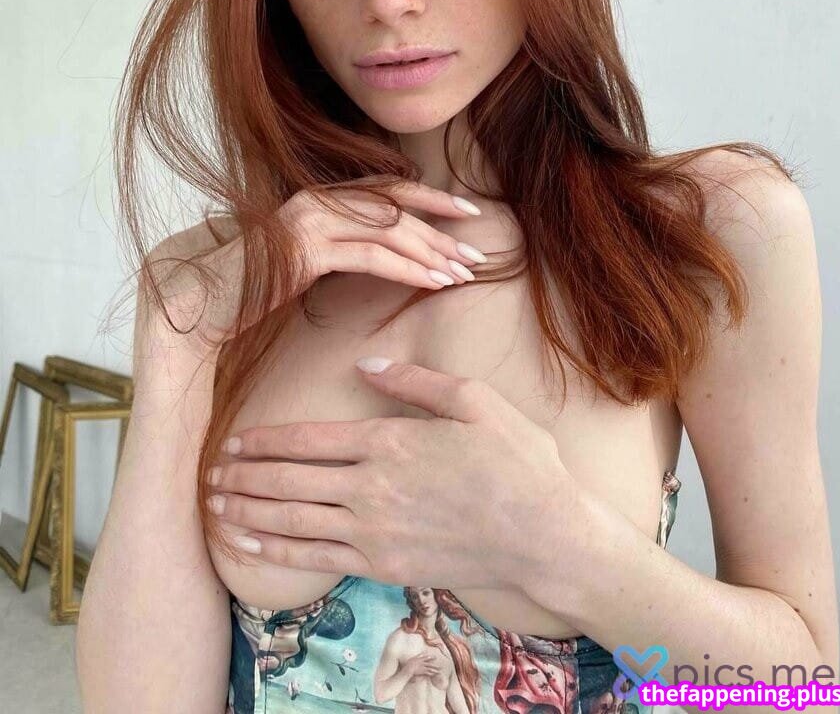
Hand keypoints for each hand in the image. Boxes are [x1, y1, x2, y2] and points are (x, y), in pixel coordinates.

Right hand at [141, 177, 485, 357]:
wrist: (198, 307)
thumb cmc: (248, 290)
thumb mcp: (301, 262)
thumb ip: (335, 247)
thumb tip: (378, 251)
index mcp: (317, 199)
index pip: (386, 190)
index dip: (430, 199)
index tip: (468, 213)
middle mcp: (315, 200)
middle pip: (395, 206)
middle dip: (441, 229)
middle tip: (477, 252)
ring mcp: (309, 220)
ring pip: (388, 229)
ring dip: (431, 252)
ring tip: (463, 274)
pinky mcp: (304, 249)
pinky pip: (369, 256)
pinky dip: (407, 268)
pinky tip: (432, 282)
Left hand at [205, 360, 576, 590]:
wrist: (545, 534)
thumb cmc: (517, 461)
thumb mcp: (474, 399)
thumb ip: (414, 380)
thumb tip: (366, 360)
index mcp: (389, 440)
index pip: (307, 439)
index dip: (263, 440)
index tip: (232, 440)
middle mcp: (371, 487)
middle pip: (288, 480)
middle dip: (243, 476)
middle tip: (209, 473)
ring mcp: (375, 531)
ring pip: (292, 520)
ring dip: (247, 513)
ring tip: (215, 506)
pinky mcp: (384, 565)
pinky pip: (316, 558)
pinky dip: (275, 552)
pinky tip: (249, 546)